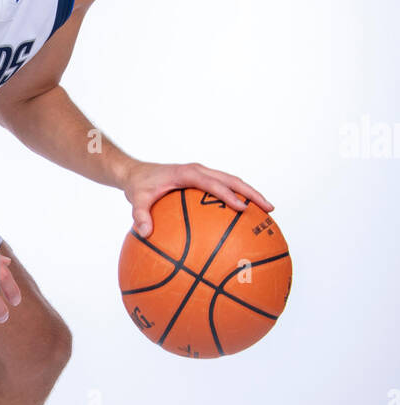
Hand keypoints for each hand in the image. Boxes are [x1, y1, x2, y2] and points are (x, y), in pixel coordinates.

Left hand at [121, 160, 274, 237]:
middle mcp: (198, 171)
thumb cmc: (138, 186)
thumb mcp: (135, 200)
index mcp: (187, 173)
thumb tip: (145, 233)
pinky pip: (224, 189)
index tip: (242, 208)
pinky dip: (238, 198)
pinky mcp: (203, 181)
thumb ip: (140, 215)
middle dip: (252, 193)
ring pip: (232, 182)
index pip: (212, 183)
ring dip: (250, 194)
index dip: (228, 195)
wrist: (136, 173)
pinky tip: (246, 218)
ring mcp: (203, 174)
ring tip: (267, 211)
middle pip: (232, 179)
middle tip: (270, 208)